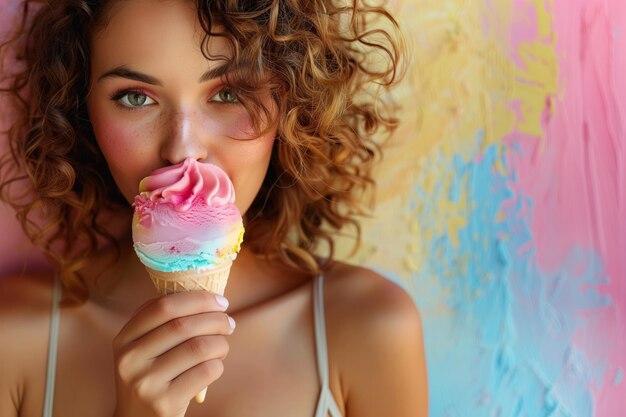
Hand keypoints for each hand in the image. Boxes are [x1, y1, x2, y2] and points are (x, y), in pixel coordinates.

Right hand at [112, 291, 234, 416]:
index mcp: (124, 339)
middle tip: (229, 323)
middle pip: (183, 325)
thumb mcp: (143, 350)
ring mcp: (145, 383)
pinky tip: (215, 366)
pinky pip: (205, 372)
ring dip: (221, 343)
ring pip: (198, 347)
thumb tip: (210, 298)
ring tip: (223, 345)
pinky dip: (218, 365)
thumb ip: (165, 324)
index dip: (197, 299)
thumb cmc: (151, 378)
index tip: (220, 301)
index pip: (163, 306)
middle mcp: (130, 360)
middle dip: (216, 319)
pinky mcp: (164, 403)